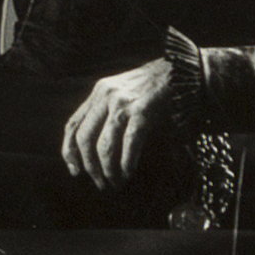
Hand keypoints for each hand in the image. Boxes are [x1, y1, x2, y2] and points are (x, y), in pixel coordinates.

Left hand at [62, 58, 179, 189]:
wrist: (185, 70)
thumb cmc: (156, 87)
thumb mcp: (124, 91)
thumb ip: (108, 110)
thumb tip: (97, 147)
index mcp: (99, 92)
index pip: (73, 125)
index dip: (69, 151)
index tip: (74, 170)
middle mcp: (106, 96)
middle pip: (84, 139)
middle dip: (90, 167)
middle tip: (101, 183)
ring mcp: (124, 103)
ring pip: (104, 146)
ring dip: (108, 170)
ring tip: (116, 183)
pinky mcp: (143, 111)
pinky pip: (129, 144)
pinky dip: (126, 163)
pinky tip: (128, 173)